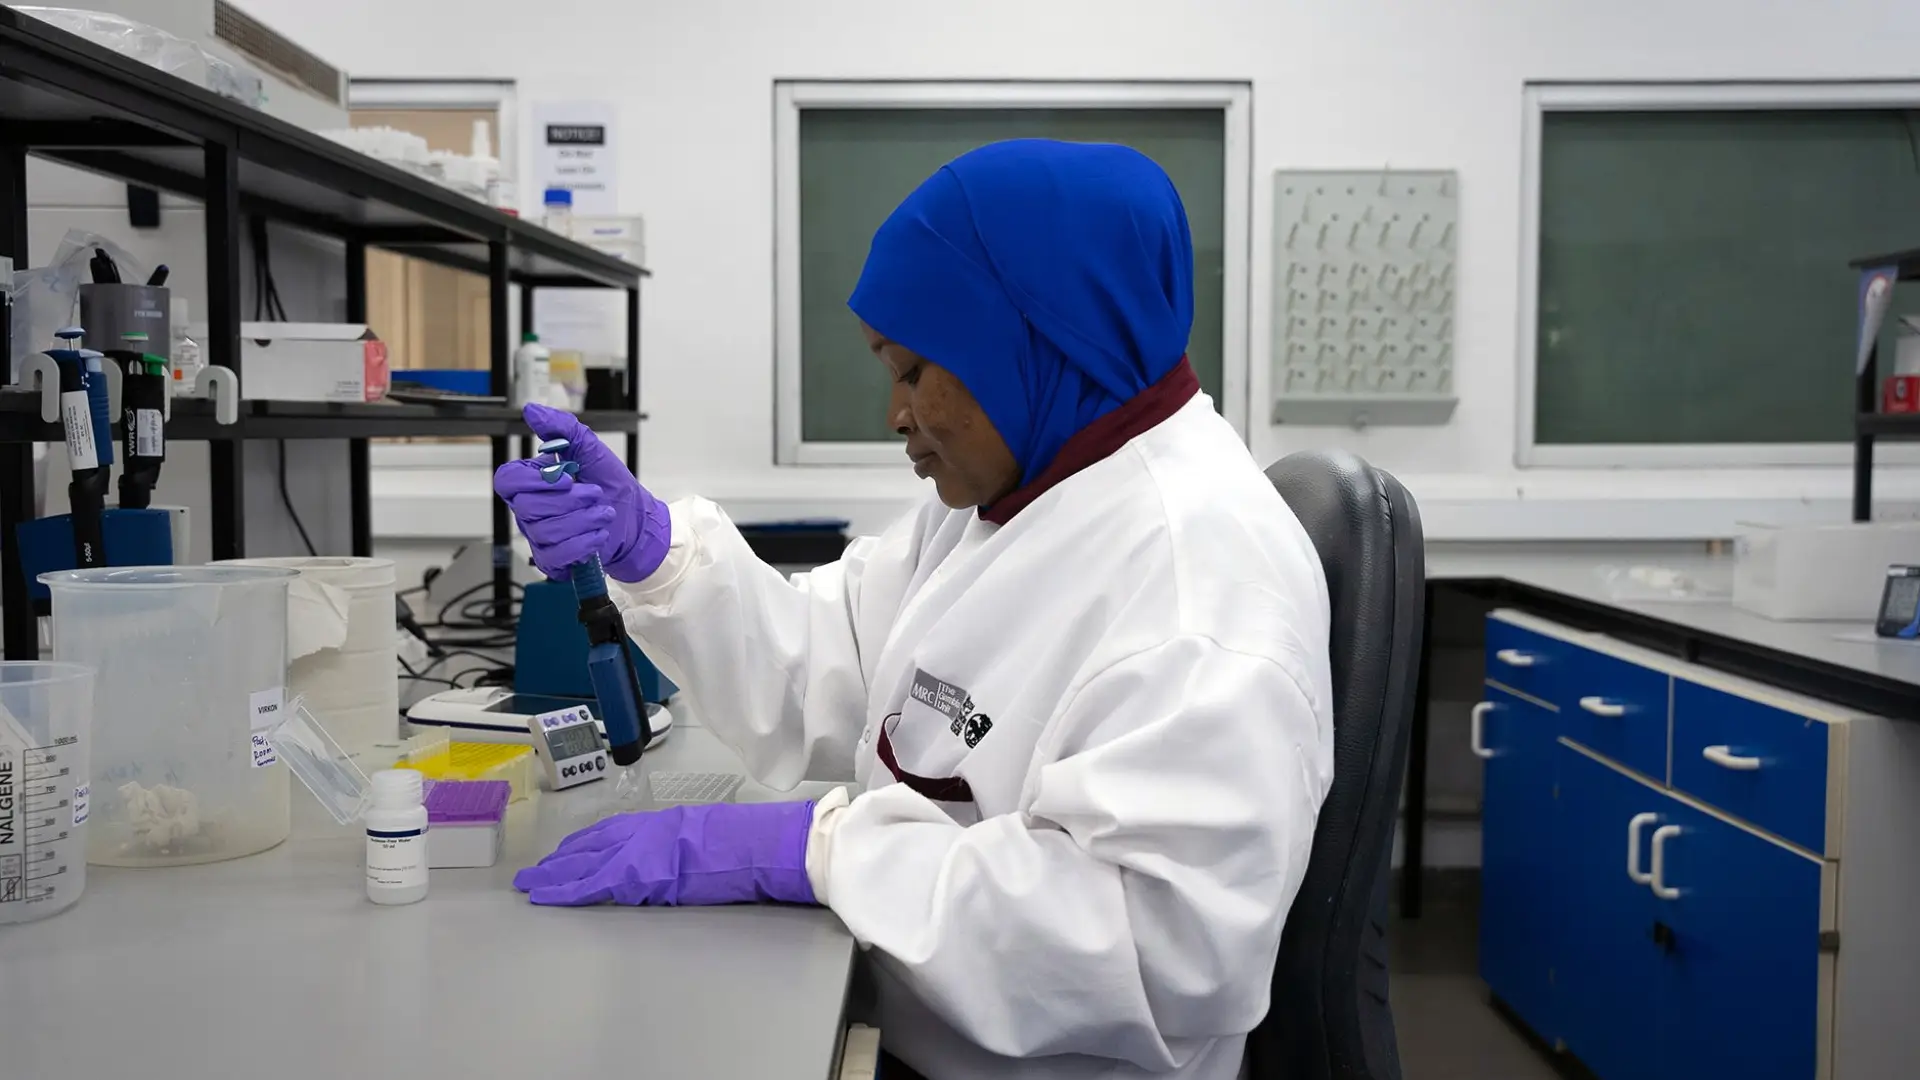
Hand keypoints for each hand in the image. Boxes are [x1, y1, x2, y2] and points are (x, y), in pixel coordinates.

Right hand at [492, 404, 670, 581]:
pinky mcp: (554, 559)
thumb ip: (563, 429)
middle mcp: (530, 510)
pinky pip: (557, 555)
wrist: (637, 519)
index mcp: (533, 482)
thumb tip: (533, 411)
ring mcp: (540, 536)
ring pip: (546, 531)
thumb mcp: (591, 449)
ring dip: (582, 520)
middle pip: (528, 507)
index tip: (565, 478)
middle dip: (569, 500)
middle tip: (594, 494)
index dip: (532, 481)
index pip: (507, 480)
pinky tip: (598, 535)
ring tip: (603, 513)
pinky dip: (583, 543)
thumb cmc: (611, 485)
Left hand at [512, 801, 817, 905]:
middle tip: (535, 871)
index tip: (566, 852)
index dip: (585, 843)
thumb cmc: (744, 843)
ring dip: (555, 874)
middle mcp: (642, 832)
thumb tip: (673, 857)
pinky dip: (567, 890)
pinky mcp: (635, 875)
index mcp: (661, 822)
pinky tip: (547, 896)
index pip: (613, 831)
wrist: (754, 845)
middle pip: (591, 846)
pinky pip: (591, 885)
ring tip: (531, 884)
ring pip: (583, 863)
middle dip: (561, 860)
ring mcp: (636, 852)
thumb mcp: (706, 835)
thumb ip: (681, 843)